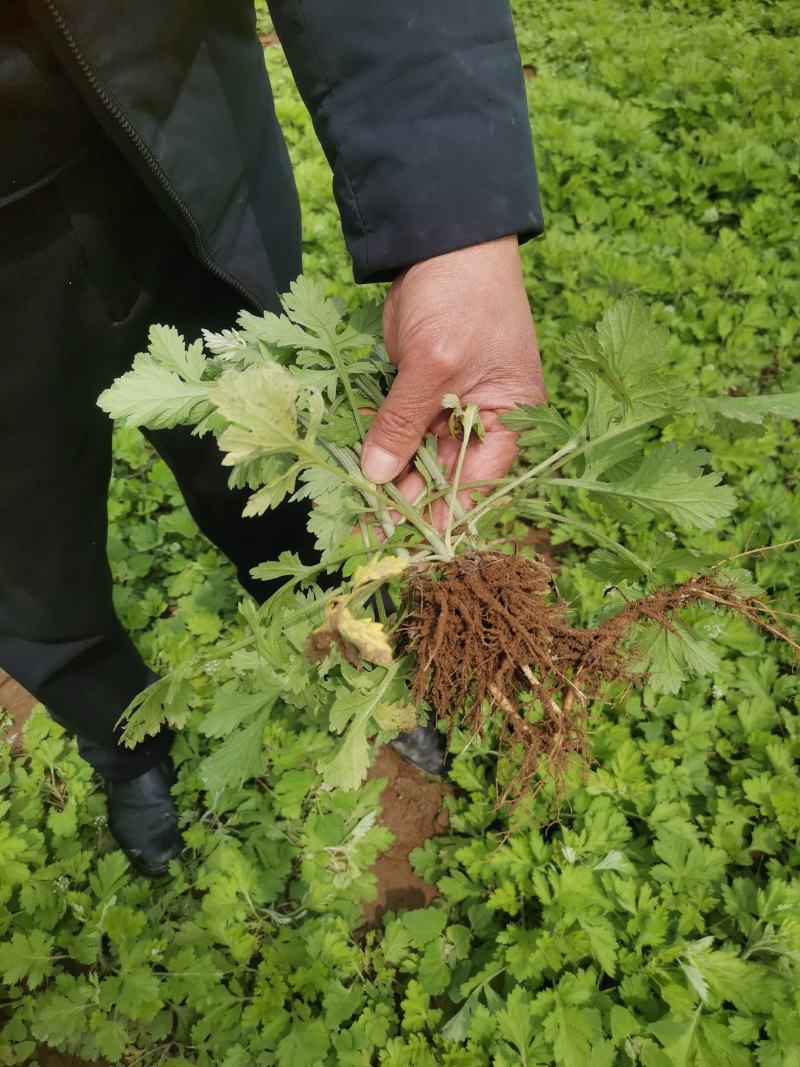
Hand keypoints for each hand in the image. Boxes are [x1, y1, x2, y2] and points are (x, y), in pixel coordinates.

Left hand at [360, 236, 545, 527]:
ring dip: (382, 475)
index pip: (477, 480)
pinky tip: (343, 464)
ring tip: (349, 506)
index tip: (409, 540)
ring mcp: (445, 403)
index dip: (444, 512)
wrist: (440, 237)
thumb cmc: (461, 297)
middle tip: (367, 529)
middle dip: (405, 498)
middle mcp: (480, 418)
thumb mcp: (435, 362)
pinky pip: (391, 425)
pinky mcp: (413, 387)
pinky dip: (369, 441)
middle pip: (441, 473)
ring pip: (412, 452)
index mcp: (509, 417)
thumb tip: (378, 476)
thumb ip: (404, 421)